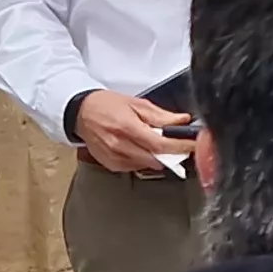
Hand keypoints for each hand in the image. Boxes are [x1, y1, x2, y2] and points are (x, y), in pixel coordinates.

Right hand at [73, 88, 199, 178]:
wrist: (80, 113)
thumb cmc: (105, 105)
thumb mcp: (135, 103)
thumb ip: (161, 115)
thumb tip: (182, 121)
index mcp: (126, 127)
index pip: (160, 143)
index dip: (180, 146)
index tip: (192, 145)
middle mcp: (119, 145)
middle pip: (156, 158)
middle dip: (172, 153)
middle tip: (181, 145)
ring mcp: (114, 157)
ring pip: (147, 165)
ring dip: (158, 157)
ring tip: (158, 144)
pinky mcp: (111, 165)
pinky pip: (135, 168)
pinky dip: (143, 160)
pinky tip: (142, 149)